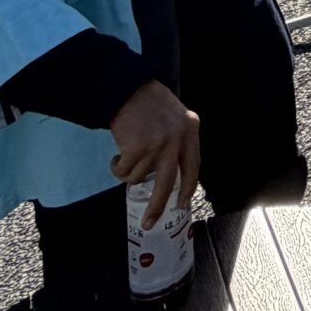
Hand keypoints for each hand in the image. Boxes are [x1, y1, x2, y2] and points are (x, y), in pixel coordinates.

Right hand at [109, 80, 200, 220]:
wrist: (126, 88)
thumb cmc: (148, 104)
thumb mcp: (174, 118)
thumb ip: (178, 142)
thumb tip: (174, 176)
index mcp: (190, 129)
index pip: (193, 165)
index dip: (188, 187)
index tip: (182, 205)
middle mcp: (177, 138)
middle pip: (168, 183)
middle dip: (158, 206)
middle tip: (149, 222)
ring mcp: (158, 144)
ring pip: (139, 177)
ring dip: (128, 172)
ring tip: (126, 154)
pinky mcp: (137, 148)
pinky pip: (123, 171)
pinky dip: (117, 167)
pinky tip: (117, 154)